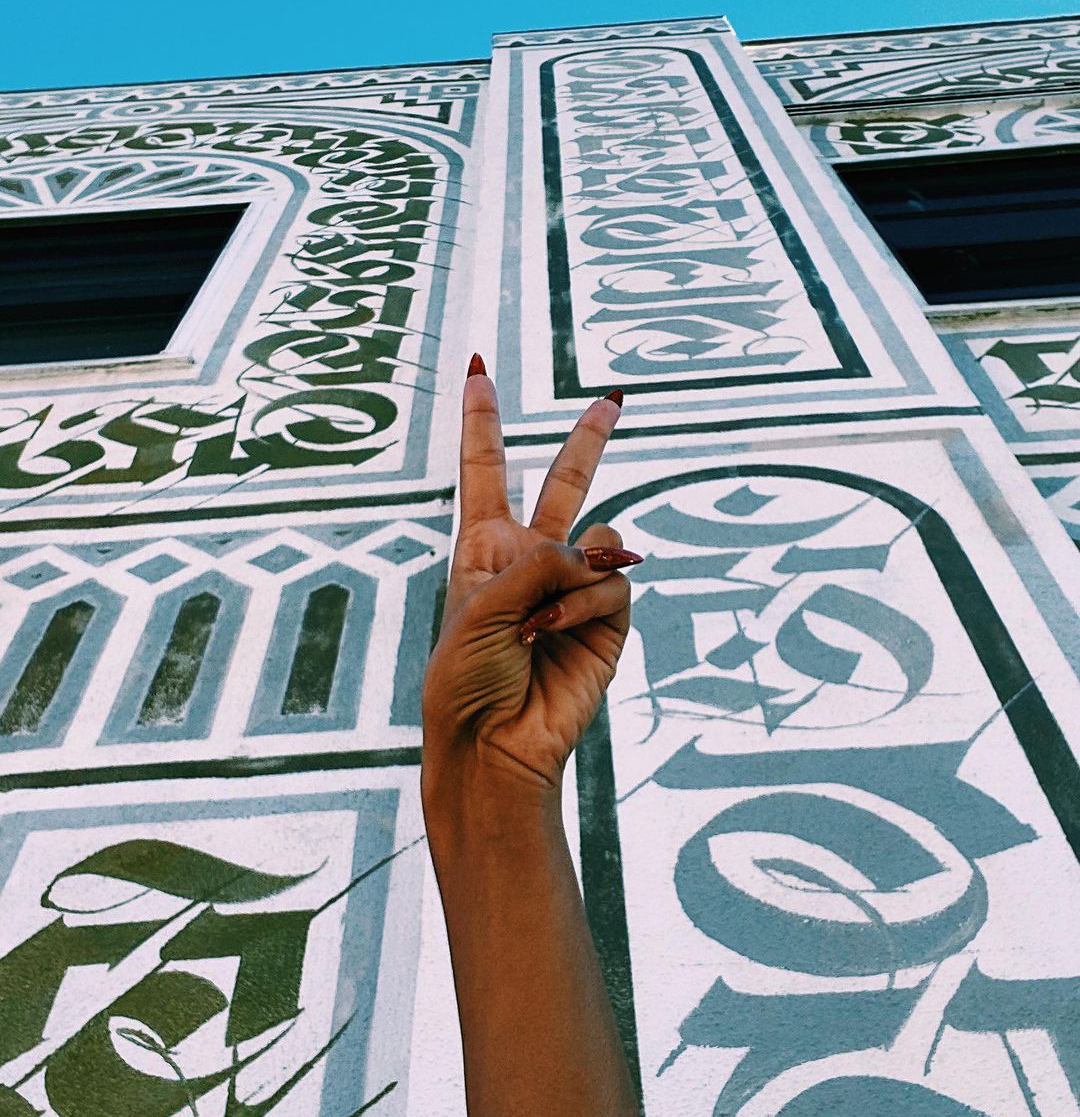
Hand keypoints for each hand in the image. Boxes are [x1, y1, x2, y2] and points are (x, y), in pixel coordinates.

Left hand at [421, 357, 639, 820]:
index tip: (478, 372)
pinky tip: (554, 633)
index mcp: (482, 549)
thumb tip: (599, 551)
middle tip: (614, 400)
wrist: (492, 744)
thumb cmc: (465, 678)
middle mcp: (530, 561)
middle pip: (564, 483)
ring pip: (596, 539)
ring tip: (533, 628)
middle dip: (589, 440)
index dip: (481, 422)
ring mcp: (571, 590)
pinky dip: (583, 604)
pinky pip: (610, 582)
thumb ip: (538, 561)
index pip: (485, 472)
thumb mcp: (478, 605)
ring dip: (564, 580)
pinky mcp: (606, 621)